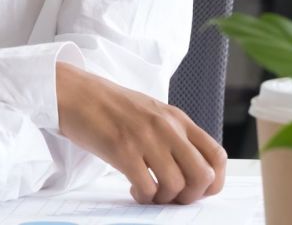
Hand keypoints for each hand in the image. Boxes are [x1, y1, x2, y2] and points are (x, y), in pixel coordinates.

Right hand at [56, 63, 225, 204]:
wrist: (75, 93)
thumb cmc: (111, 106)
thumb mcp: (151, 113)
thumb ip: (173, 134)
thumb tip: (192, 170)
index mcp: (177, 118)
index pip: (216, 155)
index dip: (213, 181)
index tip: (197, 190)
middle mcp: (166, 127)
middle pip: (202, 175)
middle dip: (191, 196)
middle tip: (172, 196)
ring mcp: (145, 137)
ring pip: (176, 185)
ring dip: (163, 198)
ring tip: (149, 191)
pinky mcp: (122, 149)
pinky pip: (147, 187)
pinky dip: (143, 196)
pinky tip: (134, 188)